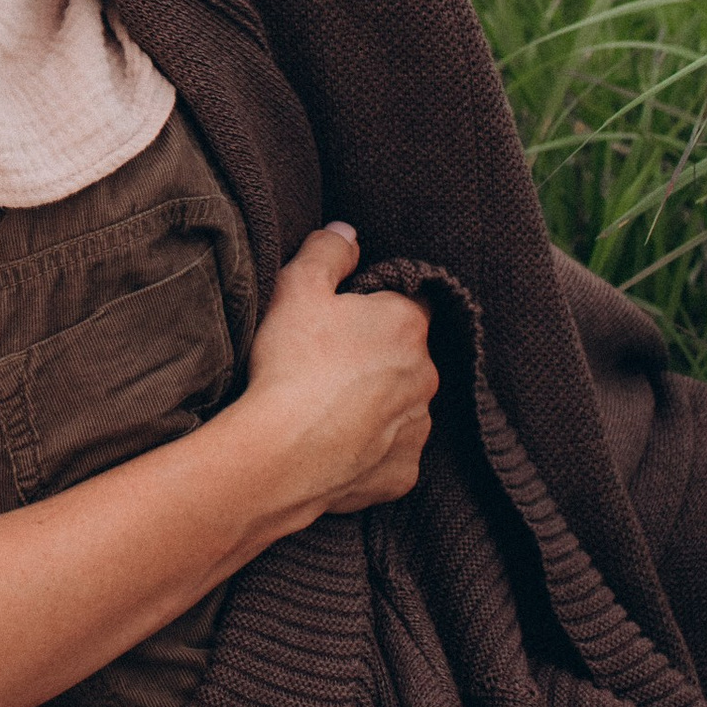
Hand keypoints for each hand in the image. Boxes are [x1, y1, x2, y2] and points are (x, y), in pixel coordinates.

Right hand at [239, 224, 436, 519]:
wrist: (281, 455)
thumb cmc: (291, 364)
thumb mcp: (298, 287)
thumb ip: (327, 250)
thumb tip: (348, 232)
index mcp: (407, 324)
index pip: (405, 302)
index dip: (372, 306)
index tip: (340, 319)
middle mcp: (426, 376)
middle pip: (404, 356)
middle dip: (375, 356)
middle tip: (325, 362)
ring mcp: (418, 429)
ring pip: (401, 405)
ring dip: (375, 403)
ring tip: (325, 407)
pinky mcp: (403, 474)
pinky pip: (391, 453)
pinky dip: (369, 449)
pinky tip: (333, 444)